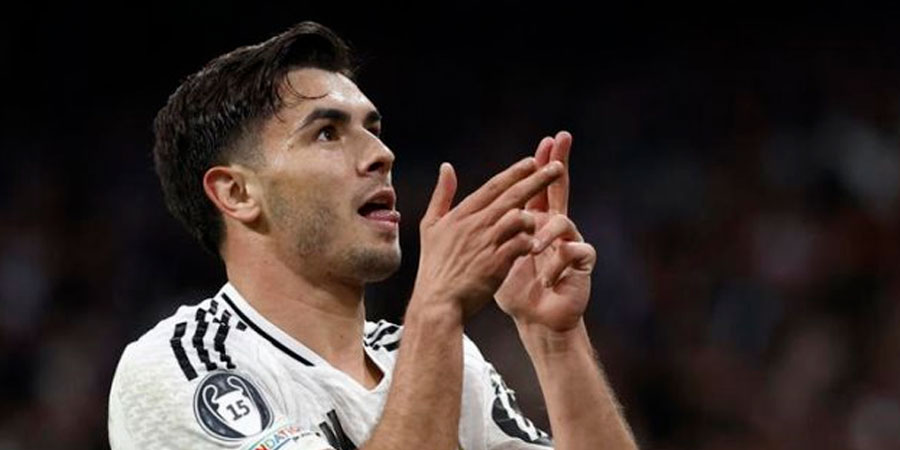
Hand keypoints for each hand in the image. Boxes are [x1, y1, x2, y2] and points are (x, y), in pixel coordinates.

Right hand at [411, 157, 564, 319]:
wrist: (438, 302)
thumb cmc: (435, 266)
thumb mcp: (430, 226)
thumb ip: (441, 195)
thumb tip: (446, 166)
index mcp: (461, 214)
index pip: (493, 186)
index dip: (515, 173)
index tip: (533, 161)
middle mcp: (475, 224)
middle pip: (512, 196)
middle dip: (537, 180)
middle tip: (557, 167)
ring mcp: (487, 243)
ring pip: (520, 218)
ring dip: (533, 218)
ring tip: (538, 224)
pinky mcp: (497, 263)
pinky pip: (522, 243)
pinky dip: (530, 241)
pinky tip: (533, 245)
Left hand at [495, 132, 596, 332]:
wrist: (537, 319)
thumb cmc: (515, 288)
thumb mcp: (494, 256)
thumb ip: (484, 230)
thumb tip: (472, 211)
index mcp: (534, 223)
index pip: (537, 188)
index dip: (541, 165)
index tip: (546, 140)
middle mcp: (555, 227)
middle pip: (559, 190)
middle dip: (559, 166)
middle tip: (562, 142)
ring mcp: (571, 241)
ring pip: (564, 223)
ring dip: (545, 235)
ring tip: (531, 252)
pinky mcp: (583, 263)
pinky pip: (573, 253)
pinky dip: (557, 266)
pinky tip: (547, 280)